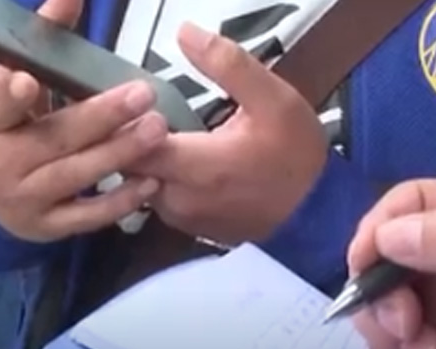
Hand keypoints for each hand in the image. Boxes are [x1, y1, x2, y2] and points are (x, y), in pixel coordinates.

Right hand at [0, 0, 165, 242]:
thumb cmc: (11, 129)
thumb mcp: (14, 86)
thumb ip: (43, 43)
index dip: (12, 96)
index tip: (29, 80)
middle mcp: (1, 163)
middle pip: (55, 137)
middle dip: (101, 116)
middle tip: (142, 95)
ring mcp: (25, 199)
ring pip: (77, 175)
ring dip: (120, 152)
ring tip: (156, 130)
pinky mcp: (50, 226)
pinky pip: (90, 215)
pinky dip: (122, 199)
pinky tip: (153, 181)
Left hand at [128, 23, 327, 242]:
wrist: (316, 214)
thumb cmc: (295, 156)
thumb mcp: (273, 100)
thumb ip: (228, 65)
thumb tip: (185, 33)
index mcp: (194, 166)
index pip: (126, 142)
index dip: (120, 116)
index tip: (128, 94)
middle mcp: (178, 199)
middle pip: (126, 163)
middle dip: (126, 134)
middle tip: (135, 106)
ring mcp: (182, 218)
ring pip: (138, 182)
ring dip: (142, 155)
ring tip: (153, 127)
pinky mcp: (190, 228)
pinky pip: (158, 198)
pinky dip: (159, 175)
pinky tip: (175, 153)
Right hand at [349, 179, 435, 348]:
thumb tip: (386, 234)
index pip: (406, 202)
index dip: (377, 227)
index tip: (362, 262)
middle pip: (380, 258)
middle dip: (385, 297)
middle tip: (409, 327)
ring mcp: (433, 301)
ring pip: (377, 305)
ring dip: (395, 335)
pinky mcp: (425, 342)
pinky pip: (387, 345)